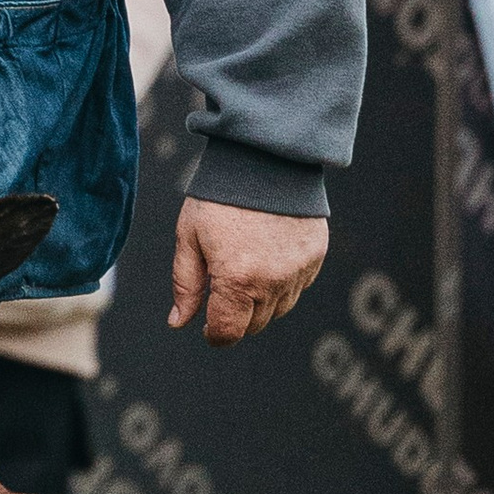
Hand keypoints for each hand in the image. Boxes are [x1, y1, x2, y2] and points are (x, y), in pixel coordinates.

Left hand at [168, 198, 327, 344]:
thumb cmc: (219, 197)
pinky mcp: (315, 257)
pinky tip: (268, 254)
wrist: (264, 158)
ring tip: (246, 265)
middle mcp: (272, 282)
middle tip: (224, 287)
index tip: (207, 327)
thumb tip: (178, 322)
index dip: (214, 335)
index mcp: (236, 280)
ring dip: (260, 301)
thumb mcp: (189, 237)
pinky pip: (298, 286)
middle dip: (235, 315)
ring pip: (278, 309)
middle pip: (254, 324)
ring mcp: (298, 271)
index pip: (228, 332)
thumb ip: (185, 284)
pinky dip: (282, 282)